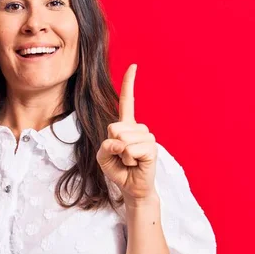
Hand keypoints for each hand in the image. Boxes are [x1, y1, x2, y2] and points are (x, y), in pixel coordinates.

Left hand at [97, 64, 158, 204]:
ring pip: (122, 139)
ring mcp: (147, 137)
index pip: (127, 101)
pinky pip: (130, 149)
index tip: (134, 65)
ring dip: (120, 155)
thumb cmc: (118, 170)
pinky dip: (128, 160)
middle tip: (122, 157)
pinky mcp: (152, 148)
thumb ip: (105, 145)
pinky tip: (135, 164)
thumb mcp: (103, 156)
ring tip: (129, 161)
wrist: (132, 188)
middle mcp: (138, 128)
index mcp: (126, 125)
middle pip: (114, 128)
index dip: (129, 83)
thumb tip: (120, 141)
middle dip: (112, 146)